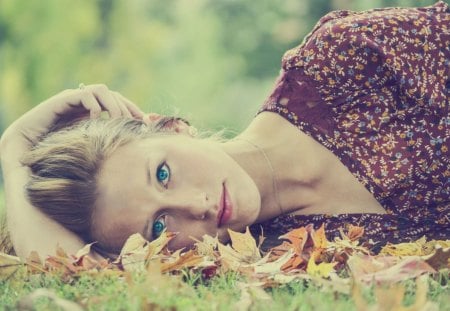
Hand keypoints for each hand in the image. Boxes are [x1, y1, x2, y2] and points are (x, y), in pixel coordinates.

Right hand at [1, 84, 143, 146]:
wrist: (28, 148)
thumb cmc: (59, 151)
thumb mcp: (89, 147)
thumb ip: (106, 143)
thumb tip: (131, 149)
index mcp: (94, 111)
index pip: (120, 103)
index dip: (134, 110)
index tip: (146, 124)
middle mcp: (86, 103)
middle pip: (115, 95)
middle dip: (128, 108)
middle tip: (136, 125)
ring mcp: (75, 99)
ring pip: (102, 90)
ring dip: (113, 105)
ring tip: (116, 122)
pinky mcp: (63, 100)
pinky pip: (85, 94)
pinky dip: (95, 106)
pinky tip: (96, 121)